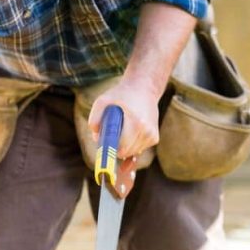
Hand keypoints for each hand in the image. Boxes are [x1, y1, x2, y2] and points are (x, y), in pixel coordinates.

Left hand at [87, 79, 159, 197]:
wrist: (144, 88)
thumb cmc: (121, 95)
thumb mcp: (103, 101)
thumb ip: (95, 119)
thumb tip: (97, 138)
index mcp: (136, 123)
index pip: (122, 149)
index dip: (112, 154)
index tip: (105, 161)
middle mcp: (146, 131)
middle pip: (126, 153)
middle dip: (115, 148)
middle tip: (110, 137)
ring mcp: (152, 135)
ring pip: (132, 152)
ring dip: (124, 146)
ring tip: (122, 130)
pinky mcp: (154, 138)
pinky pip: (138, 149)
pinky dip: (132, 144)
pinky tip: (130, 131)